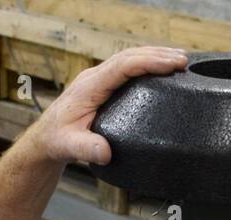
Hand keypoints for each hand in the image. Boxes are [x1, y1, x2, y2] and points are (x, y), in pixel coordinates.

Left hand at [31, 47, 187, 165]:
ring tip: (180, 60)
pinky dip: (146, 64)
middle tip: (184, 60)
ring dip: (154, 56)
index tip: (171, 64)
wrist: (46, 138)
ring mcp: (98, 79)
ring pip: (129, 58)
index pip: (123, 66)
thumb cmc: (56, 140)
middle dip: (158, 55)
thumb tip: (105, 153)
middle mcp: (94, 77)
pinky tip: (161, 69)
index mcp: (89, 86)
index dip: (148, 62)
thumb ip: (86, 148)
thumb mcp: (69, 147)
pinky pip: (127, 68)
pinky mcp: (102, 84)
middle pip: (130, 56)